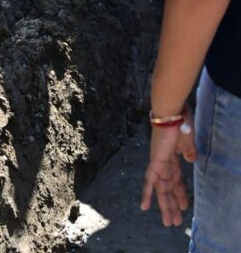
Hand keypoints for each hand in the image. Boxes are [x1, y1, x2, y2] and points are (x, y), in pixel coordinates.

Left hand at [141, 110, 194, 226]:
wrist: (171, 113)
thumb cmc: (181, 123)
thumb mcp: (188, 141)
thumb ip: (188, 151)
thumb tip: (191, 160)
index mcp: (172, 157)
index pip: (176, 180)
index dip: (180, 193)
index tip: (184, 206)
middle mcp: (163, 162)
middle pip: (168, 188)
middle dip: (172, 205)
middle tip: (175, 222)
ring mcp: (158, 162)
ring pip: (161, 189)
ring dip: (165, 206)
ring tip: (169, 223)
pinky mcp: (155, 162)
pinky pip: (150, 180)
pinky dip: (147, 193)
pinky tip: (144, 207)